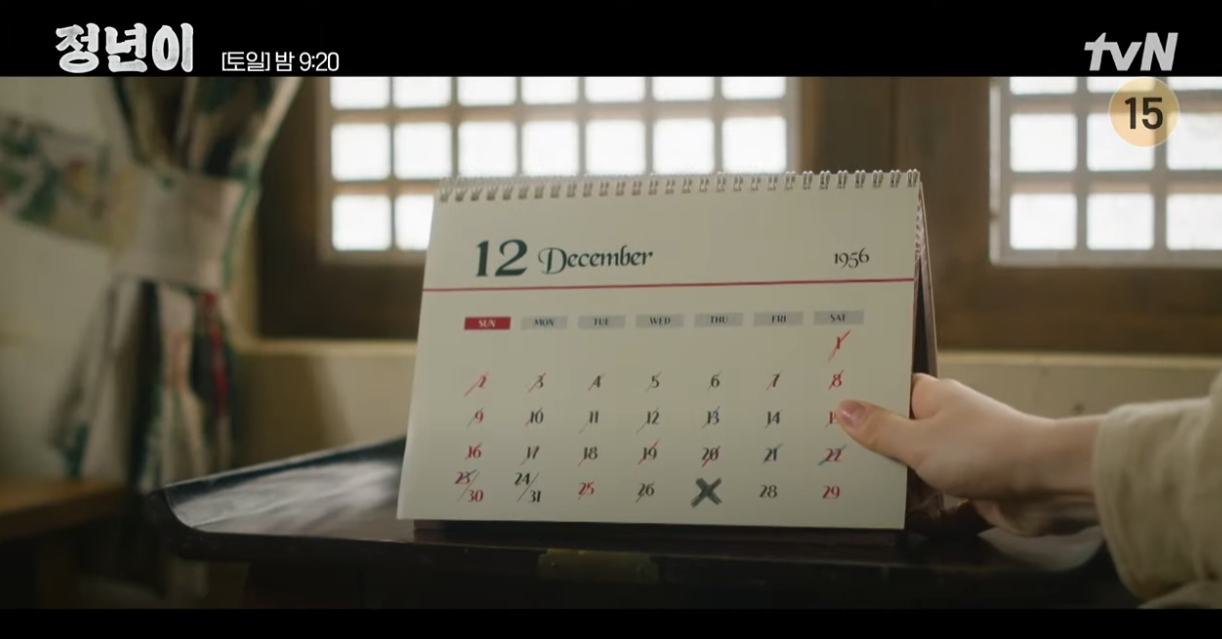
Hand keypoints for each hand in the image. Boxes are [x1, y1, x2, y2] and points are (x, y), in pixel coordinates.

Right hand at [835, 374, 1099, 536]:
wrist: (1049, 483)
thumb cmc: (984, 450)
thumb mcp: (918, 441)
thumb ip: (880, 430)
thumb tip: (843, 408)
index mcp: (934, 398)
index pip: (891, 391)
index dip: (865, 400)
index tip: (831, 412)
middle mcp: (949, 423)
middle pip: (902, 434)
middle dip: (878, 451)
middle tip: (838, 460)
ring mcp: (964, 457)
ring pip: (920, 470)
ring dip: (902, 486)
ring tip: (863, 494)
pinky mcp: (977, 489)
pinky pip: (942, 501)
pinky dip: (927, 511)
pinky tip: (906, 520)